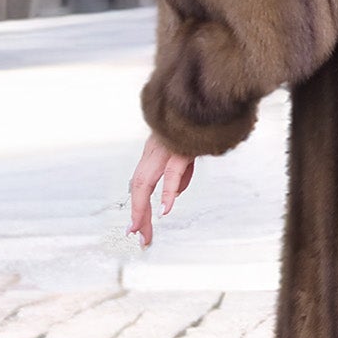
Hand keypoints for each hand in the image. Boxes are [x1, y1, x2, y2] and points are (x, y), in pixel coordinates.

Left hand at [128, 132, 194, 247]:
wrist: (203, 99)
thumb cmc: (196, 126)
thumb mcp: (186, 153)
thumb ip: (180, 173)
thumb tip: (175, 193)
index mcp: (152, 154)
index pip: (139, 185)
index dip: (136, 208)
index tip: (135, 229)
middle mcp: (152, 153)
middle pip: (137, 188)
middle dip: (137, 215)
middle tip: (137, 239)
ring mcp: (163, 150)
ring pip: (146, 183)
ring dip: (143, 210)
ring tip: (142, 231)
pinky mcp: (179, 149)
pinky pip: (170, 173)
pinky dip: (167, 192)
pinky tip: (165, 210)